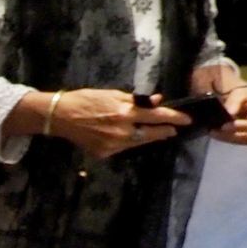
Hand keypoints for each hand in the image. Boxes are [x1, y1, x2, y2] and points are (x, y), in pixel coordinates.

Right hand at [52, 89, 188, 159]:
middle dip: (164, 131)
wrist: (59, 116)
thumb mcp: (112, 94)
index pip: (158, 117)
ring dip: (147, 136)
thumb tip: (157, 101)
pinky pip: (123, 148)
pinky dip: (127, 141)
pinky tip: (125, 136)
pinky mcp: (104, 153)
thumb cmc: (86, 99)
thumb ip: (135, 100)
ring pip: (138, 143)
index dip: (175, 118)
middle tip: (173, 129)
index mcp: (125, 113)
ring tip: (154, 132)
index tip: (187, 120)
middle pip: (152, 134)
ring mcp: (113, 145)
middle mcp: (122, 132)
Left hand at [211, 85, 246, 144]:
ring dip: (235, 135)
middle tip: (225, 125)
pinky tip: (220, 135)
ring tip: (219, 130)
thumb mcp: (240, 94)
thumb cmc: (245, 97)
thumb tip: (231, 113)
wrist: (242, 107)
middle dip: (243, 126)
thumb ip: (236, 101)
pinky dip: (232, 139)